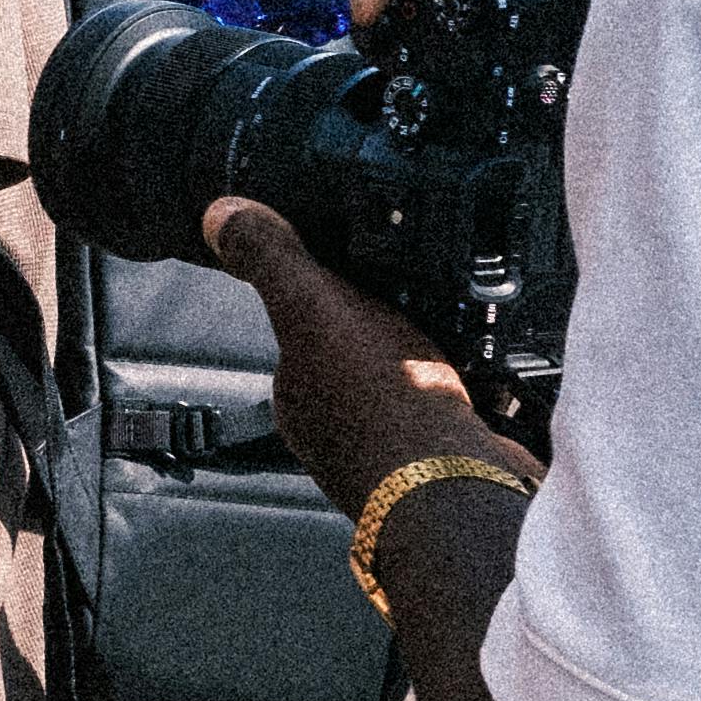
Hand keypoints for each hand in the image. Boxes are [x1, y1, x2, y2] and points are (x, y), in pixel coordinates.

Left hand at [203, 197, 522, 531]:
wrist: (460, 486)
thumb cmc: (381, 402)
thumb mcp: (313, 306)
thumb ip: (271, 259)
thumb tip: (219, 214)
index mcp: (299, 397)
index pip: (303, 335)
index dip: (328, 298)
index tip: (360, 270)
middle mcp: (339, 433)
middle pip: (359, 361)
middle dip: (384, 330)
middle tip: (415, 295)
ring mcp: (395, 454)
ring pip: (406, 390)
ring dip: (425, 362)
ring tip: (449, 330)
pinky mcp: (448, 463)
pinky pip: (451, 413)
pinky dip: (463, 391)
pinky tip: (480, 375)